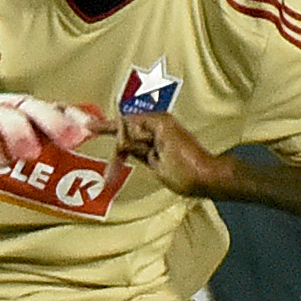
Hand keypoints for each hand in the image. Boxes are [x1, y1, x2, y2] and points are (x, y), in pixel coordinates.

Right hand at [0, 92, 103, 170]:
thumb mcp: (27, 128)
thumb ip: (59, 128)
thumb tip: (96, 125)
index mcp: (27, 107)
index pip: (54, 107)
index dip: (72, 117)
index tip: (90, 131)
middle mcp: (8, 106)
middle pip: (31, 108)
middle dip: (52, 123)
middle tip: (70, 141)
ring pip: (3, 118)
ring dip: (18, 135)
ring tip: (30, 155)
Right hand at [110, 112, 235, 196]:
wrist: (211, 178)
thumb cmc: (187, 172)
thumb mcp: (156, 162)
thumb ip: (137, 149)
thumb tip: (122, 142)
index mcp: (158, 123)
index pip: (125, 124)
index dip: (106, 127)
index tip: (90, 126)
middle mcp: (161, 122)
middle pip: (129, 131)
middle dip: (119, 149)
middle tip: (109, 170)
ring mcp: (165, 131)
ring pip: (136, 139)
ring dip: (127, 152)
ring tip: (114, 171)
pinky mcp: (167, 141)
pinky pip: (145, 143)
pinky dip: (136, 152)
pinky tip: (127, 161)